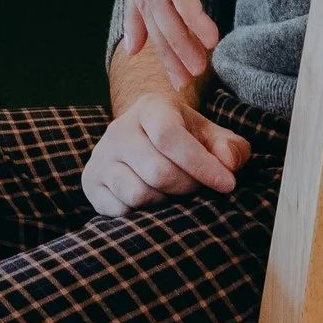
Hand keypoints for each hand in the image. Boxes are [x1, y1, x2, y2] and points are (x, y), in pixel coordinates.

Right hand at [83, 82, 252, 214]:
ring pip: (138, 194)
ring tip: (173, 191)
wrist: (145, 138)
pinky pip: (119, 209)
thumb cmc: (186, 139)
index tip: (227, 184)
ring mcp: (101, 156)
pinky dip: (142, 213)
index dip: (201, 164)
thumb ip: (230, 147)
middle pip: (158, 172)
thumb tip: (227, 163)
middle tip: (198, 187)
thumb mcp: (212, 136)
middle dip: (187, 187)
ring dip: (165, 201)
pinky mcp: (91, 182)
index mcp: (150, 108)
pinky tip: (152, 199)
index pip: (170, 137)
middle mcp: (119, 130)